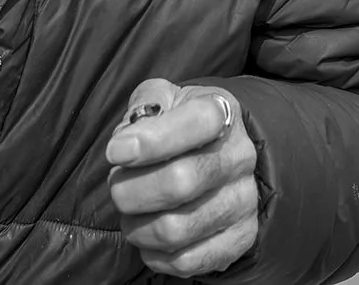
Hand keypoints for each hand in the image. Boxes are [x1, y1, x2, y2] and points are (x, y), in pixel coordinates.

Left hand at [106, 78, 257, 277]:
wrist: (220, 153)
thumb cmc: (178, 123)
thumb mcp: (163, 97)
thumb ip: (144, 105)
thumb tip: (127, 139)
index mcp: (221, 112)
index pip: (195, 123)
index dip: (150, 140)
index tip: (115, 152)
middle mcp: (239, 156)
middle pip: (180, 182)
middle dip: (131, 190)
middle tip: (115, 188)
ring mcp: (243, 200)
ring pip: (177, 228)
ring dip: (138, 226)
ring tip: (129, 214)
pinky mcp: (241, 238)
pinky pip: (188, 261)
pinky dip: (155, 254)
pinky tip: (147, 237)